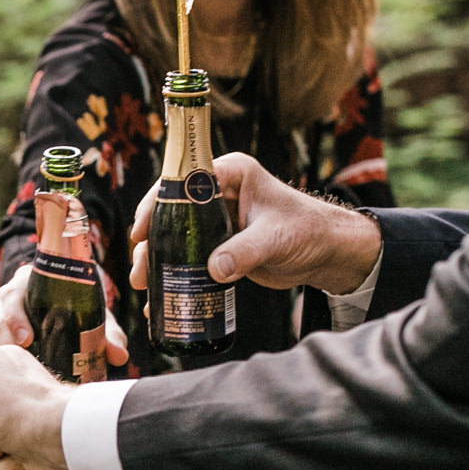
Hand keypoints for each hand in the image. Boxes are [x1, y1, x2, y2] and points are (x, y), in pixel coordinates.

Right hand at [0, 262, 130, 365]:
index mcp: (28, 283)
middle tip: (22, 356)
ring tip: (14, 373)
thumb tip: (118, 355)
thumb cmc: (83, 307)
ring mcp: (4, 321)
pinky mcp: (2, 339)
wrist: (77, 310)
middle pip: (0, 316)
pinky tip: (10, 380)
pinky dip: (1, 365)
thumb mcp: (96, 316)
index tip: (27, 338)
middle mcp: (12, 300)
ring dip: (2, 355)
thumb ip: (108, 334)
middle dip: (7, 337)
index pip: (12, 294)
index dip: (15, 316)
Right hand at [126, 153, 380, 295]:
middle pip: (171, 213)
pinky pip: (191, 257)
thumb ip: (244, 252)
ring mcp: (216, 220)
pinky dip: (177, 275)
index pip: (182, 182)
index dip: (156, 205)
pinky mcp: (220, 244)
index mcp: (229, 173)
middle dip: (152, 244)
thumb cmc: (309, 230)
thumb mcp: (275, 238)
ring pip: (176, 238)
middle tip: (140, 272)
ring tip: (145, 288)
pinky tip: (163, 296)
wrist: (328, 252)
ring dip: (159, 262)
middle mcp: (217, 192)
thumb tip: (213, 269)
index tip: (142, 233)